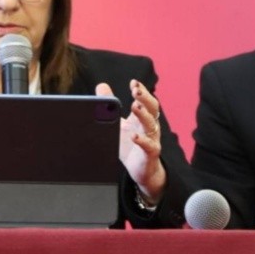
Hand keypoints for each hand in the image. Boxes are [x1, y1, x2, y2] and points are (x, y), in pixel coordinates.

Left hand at [96, 80, 166, 204]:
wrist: (141, 171)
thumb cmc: (130, 144)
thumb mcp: (118, 123)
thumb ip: (111, 106)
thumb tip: (101, 86)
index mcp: (142, 117)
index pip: (146, 100)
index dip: (141, 91)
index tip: (134, 82)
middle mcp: (150, 126)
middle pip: (152, 109)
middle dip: (144, 98)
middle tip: (136, 90)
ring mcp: (152, 139)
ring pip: (151, 125)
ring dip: (143, 115)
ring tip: (135, 106)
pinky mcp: (150, 154)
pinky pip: (149, 146)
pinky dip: (141, 140)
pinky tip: (134, 136)